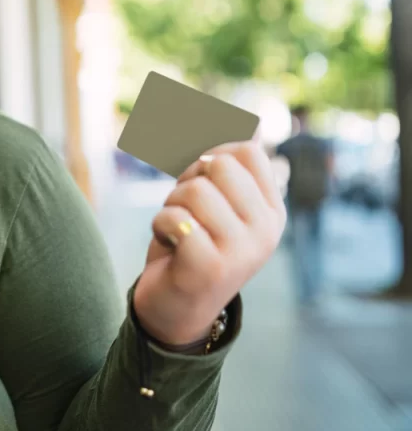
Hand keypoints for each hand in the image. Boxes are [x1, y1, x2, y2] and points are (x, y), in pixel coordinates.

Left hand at [133, 141, 286, 345]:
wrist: (176, 309)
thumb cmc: (190, 246)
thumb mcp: (213, 204)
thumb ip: (224, 167)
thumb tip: (249, 120)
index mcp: (271, 211)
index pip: (246, 151)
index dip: (210, 156)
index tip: (200, 183)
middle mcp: (265, 231)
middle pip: (218, 164)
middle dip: (187, 181)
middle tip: (185, 213)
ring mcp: (241, 251)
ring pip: (193, 190)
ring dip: (171, 206)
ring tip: (178, 233)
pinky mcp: (209, 267)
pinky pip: (173, 218)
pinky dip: (160, 227)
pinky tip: (169, 248)